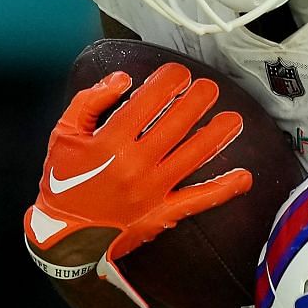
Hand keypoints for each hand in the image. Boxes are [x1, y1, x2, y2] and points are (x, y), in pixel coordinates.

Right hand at [25, 66, 253, 304]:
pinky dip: (223, 189)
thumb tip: (122, 79)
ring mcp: (152, 190)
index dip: (168, 82)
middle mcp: (135, 164)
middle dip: (197, 101)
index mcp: (110, 141)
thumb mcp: (63, 134)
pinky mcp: (162, 212)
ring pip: (193, 156)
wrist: (64, 234)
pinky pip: (198, 199)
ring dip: (217, 135)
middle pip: (176, 124)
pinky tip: (244, 177)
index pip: (147, 102)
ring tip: (234, 118)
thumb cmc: (63, 181)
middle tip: (210, 88)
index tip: (179, 74)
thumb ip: (90, 102)